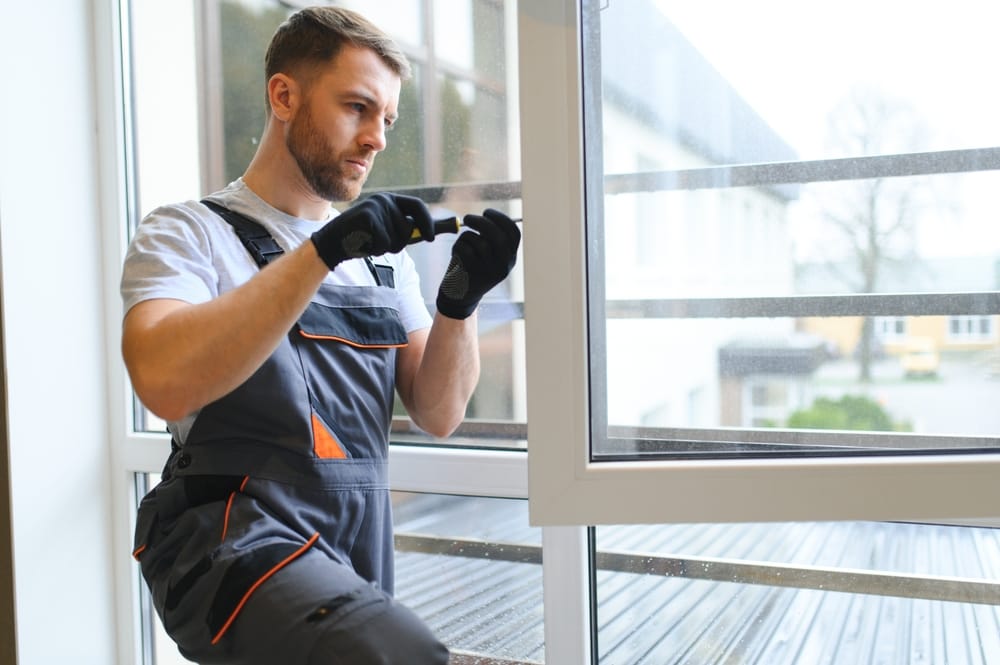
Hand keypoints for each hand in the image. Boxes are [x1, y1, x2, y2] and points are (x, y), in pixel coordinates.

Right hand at [311, 193, 433, 268]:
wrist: (332, 242)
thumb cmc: (363, 238)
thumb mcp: (387, 230)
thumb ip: (409, 229)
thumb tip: (440, 230)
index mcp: (390, 199)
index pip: (417, 205)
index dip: (427, 222)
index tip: (431, 238)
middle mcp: (383, 200)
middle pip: (408, 229)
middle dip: (399, 244)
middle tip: (380, 243)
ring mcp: (375, 207)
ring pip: (396, 239)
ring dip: (385, 248)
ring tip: (369, 242)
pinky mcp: (366, 218)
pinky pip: (384, 244)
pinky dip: (375, 250)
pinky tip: (363, 244)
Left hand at [436, 209, 520, 319]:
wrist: (461, 296)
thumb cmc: (473, 268)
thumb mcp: (488, 255)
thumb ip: (491, 238)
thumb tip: (487, 216)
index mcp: (510, 258)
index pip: (513, 233)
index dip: (501, 218)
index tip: (487, 212)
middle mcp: (504, 266)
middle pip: (498, 236)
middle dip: (482, 222)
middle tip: (467, 217)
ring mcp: (489, 272)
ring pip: (480, 242)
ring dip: (467, 236)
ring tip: (462, 242)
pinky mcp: (473, 275)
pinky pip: (465, 250)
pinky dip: (458, 246)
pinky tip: (456, 253)